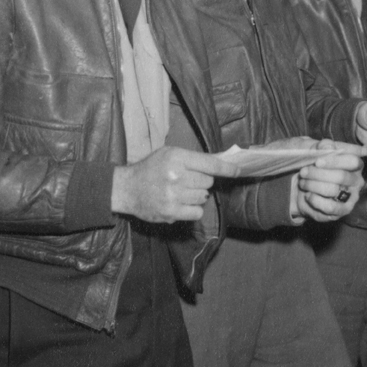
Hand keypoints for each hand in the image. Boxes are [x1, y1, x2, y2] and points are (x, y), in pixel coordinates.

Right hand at [112, 146, 238, 223]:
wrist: (127, 189)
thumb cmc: (151, 169)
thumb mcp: (169, 154)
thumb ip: (193, 158)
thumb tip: (220, 163)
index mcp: (177, 157)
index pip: (210, 164)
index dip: (227, 169)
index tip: (239, 171)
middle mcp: (176, 175)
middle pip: (208, 182)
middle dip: (201, 182)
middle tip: (186, 181)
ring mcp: (174, 195)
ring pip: (203, 197)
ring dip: (196, 196)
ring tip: (179, 192)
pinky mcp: (171, 212)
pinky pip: (197, 212)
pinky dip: (192, 209)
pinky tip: (180, 204)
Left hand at [292, 142, 365, 222]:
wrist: (304, 189)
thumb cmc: (314, 167)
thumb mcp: (316, 152)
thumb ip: (322, 147)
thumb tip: (326, 145)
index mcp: (355, 163)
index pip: (353, 161)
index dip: (335, 161)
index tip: (317, 161)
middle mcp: (357, 180)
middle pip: (341, 176)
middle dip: (318, 174)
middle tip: (303, 172)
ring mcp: (352, 196)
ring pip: (333, 190)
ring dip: (313, 185)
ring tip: (303, 183)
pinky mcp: (343, 210)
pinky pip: (330, 207)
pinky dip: (315, 200)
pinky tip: (308, 196)